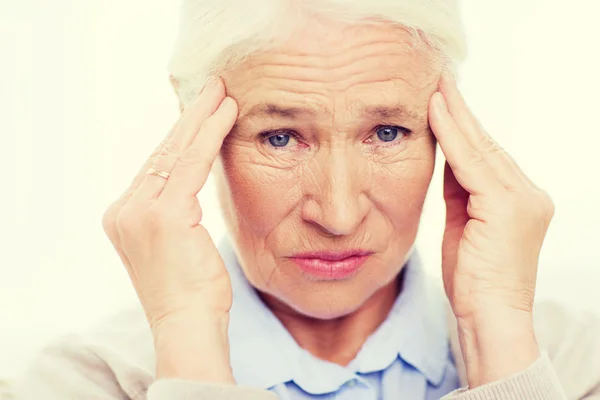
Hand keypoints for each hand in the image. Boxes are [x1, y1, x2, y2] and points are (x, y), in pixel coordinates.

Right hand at [102, 77, 237, 381]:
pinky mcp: (163, 214)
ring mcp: (140, 210)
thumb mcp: (177, 245)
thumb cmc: (191, 292)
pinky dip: (211, 135)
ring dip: (203, 118)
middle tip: (212, 88)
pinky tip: (227, 113)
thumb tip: (188, 185)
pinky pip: (192, 163)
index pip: (157, 166)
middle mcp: (125, 209)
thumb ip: (174, 211)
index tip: (200, 113)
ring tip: (223, 93)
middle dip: (191, 117)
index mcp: (124, 216)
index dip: (181, 136)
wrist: (188, 324)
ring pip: (177, 151)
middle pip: (163, 152)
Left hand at [428, 72, 554, 386]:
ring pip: (480, 147)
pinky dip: (452, 136)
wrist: (488, 317)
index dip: (462, 128)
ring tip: (435, 88)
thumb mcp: (462, 228)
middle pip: (485, 144)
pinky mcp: (507, 205)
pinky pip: (472, 162)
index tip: (441, 102)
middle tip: (439, 81)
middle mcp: (527, 193)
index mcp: (517, 200)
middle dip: (460, 113)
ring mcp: (521, 198)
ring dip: (455, 116)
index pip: (484, 155)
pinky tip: (437, 112)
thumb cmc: (473, 280)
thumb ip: (460, 193)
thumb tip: (447, 161)